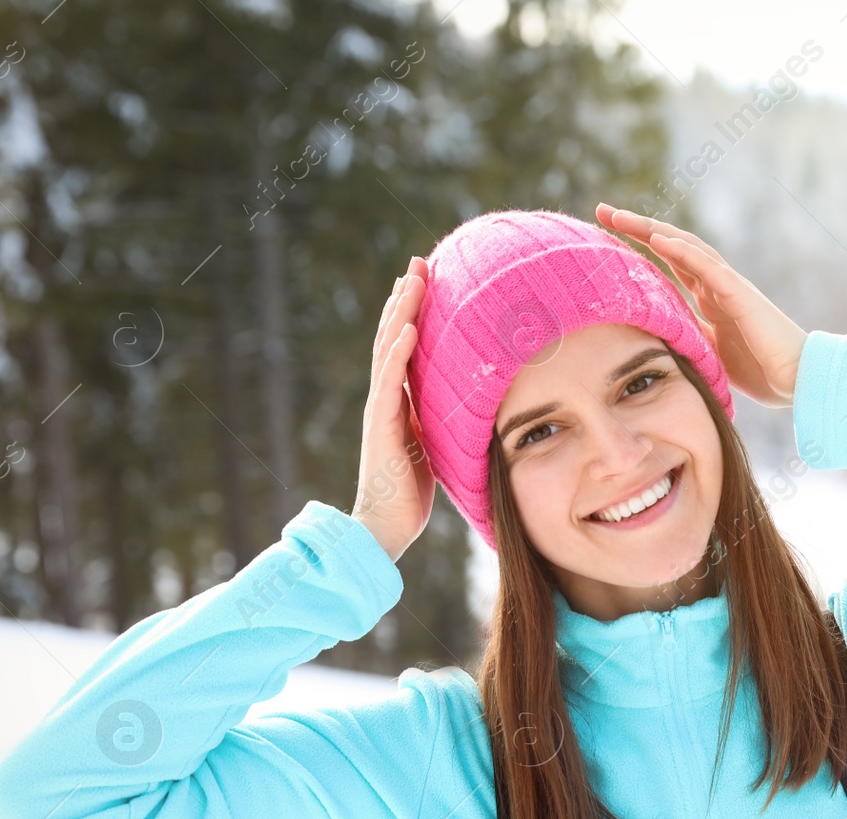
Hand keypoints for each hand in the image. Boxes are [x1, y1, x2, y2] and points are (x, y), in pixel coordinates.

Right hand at [351, 256, 435, 561]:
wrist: (386, 527)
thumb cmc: (410, 493)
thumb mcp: (432, 446)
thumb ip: (438, 421)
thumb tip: (467, 406)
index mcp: (399, 401)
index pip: (406, 347)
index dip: (415, 313)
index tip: (429, 280)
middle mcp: (385, 398)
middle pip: (394, 337)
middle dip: (406, 299)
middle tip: (419, 262)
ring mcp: (379, 409)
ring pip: (389, 349)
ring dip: (401, 311)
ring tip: (412, 278)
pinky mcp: (381, 425)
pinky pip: (389, 381)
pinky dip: (399, 351)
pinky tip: (409, 326)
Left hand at [595, 204, 806, 407]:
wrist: (799, 379)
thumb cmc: (763, 372)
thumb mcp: (712, 355)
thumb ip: (691, 340)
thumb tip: (660, 341)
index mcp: (711, 299)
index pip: (671, 264)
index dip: (641, 248)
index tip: (607, 238)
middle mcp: (718, 285)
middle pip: (673, 246)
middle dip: (638, 228)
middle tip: (602, 211)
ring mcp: (729, 287)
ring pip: (687, 247)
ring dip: (653, 230)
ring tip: (620, 217)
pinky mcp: (741, 295)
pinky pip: (708, 267)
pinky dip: (683, 251)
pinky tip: (658, 239)